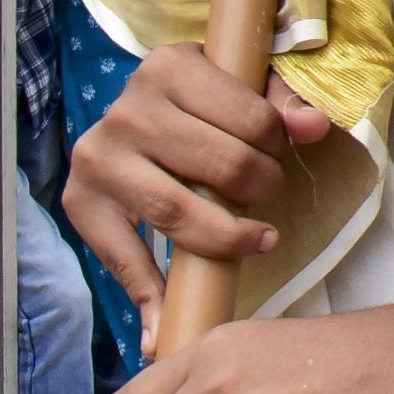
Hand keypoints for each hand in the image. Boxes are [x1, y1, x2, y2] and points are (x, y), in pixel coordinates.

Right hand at [62, 43, 330, 354]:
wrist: (140, 110)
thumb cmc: (204, 100)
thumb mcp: (244, 83)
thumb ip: (285, 102)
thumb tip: (314, 128)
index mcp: (171, 66)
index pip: (251, 119)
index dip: (278, 148)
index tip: (280, 158)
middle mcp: (128, 108)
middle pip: (220, 167)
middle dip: (259, 191)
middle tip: (268, 198)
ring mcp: (99, 156)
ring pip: (178, 212)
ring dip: (225, 239)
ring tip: (253, 241)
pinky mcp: (79, 200)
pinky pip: (123, 258)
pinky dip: (147, 297)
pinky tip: (162, 327)